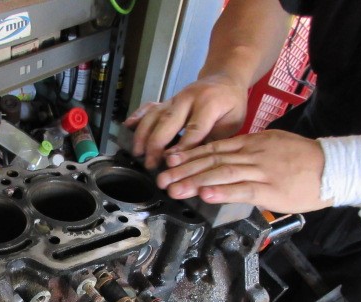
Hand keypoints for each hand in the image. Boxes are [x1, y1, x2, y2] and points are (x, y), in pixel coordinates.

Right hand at [124, 74, 247, 169]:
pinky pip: (149, 107)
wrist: (225, 78)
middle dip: (156, 144)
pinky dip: (138, 116)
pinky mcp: (166, 100)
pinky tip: (128, 126)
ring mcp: (175, 98)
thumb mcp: (232, 123)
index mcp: (209, 103)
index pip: (193, 129)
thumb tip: (196, 161)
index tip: (171, 163)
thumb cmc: (231, 104)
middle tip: (150, 164)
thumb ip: (214, 139)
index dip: (182, 148)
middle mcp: (188, 98)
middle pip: (168, 122)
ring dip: (143, 134)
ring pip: (154, 115)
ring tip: (138, 152)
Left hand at [156, 130, 333, 213]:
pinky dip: (221, 192)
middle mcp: (250, 154)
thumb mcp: (270, 146)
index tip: (169, 160)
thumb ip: (247, 152)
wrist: (333, 167)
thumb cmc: (302, 160)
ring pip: (221, 174)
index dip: (188, 155)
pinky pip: (241, 189)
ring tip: (174, 188)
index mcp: (250, 143)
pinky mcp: (269, 188)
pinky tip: (204, 195)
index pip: (213, 148)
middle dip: (183, 170)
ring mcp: (260, 170)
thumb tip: (224, 160)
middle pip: (210, 160)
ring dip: (194, 182)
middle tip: (161, 178)